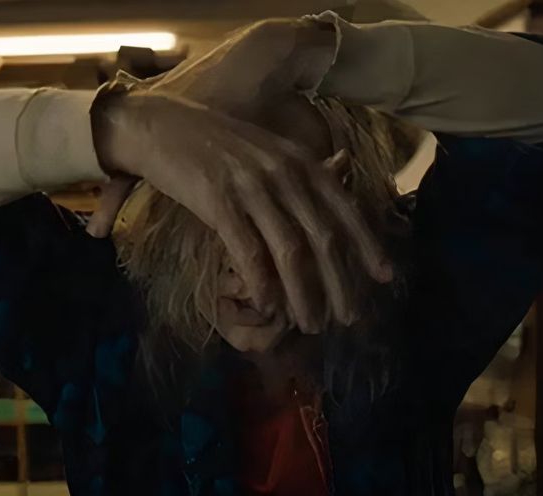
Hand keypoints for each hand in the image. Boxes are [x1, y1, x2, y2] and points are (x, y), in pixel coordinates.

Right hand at [91, 92, 390, 331]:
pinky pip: (248, 250)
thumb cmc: (212, 142)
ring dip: (304, 293)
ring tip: (311, 324)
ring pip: (290, 251)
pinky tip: (268, 306)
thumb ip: (299, 170)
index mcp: (299, 160)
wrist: (158, 124)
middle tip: (349, 317)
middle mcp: (283, 173)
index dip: (367, 244)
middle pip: (323, 237)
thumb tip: (339, 176)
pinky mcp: (218, 201)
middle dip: (340, 282)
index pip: (344, 207)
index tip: (384, 277)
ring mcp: (251, 187)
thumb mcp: (266, 149)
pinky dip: (261, 282)